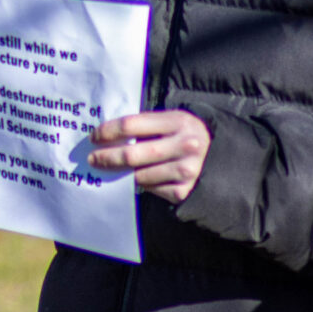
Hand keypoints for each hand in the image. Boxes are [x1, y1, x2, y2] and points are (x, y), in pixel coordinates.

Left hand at [90, 109, 210, 203]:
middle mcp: (186, 145)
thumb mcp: (169, 121)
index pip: (131, 125)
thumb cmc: (182, 134)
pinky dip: (142, 185)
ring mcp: (188, 169)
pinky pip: (152, 189)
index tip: (94, 137)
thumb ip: (143, 126)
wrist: (220, 154)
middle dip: (107, 157)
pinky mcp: (185, 190)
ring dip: (122, 174)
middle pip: (133, 154)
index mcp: (177, 121)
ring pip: (140, 175)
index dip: (108, 132)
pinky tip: (138, 179)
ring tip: (111, 170)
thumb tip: (105, 138)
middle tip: (92, 159)